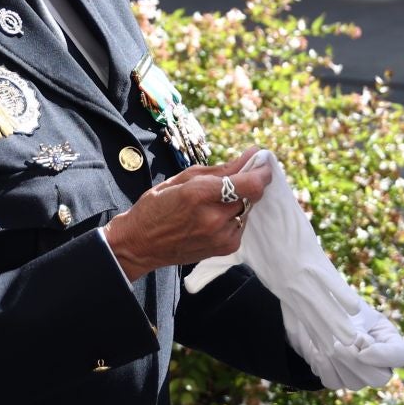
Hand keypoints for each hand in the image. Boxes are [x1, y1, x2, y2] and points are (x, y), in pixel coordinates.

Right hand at [105, 147, 271, 280]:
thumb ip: (221, 169)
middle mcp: (213, 218)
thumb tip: (251, 155)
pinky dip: (231, 218)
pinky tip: (211, 218)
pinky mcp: (225, 248)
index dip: (262, 171)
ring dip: (236, 202)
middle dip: (245, 184)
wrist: (140, 244)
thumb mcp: (183, 179)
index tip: (263, 162)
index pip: (249, 184)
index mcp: (199, 194)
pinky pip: (240, 225)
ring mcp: (221, 236)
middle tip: (231, 180)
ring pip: (245, 209)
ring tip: (211, 204)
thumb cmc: (157, 206)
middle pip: (250, 195)